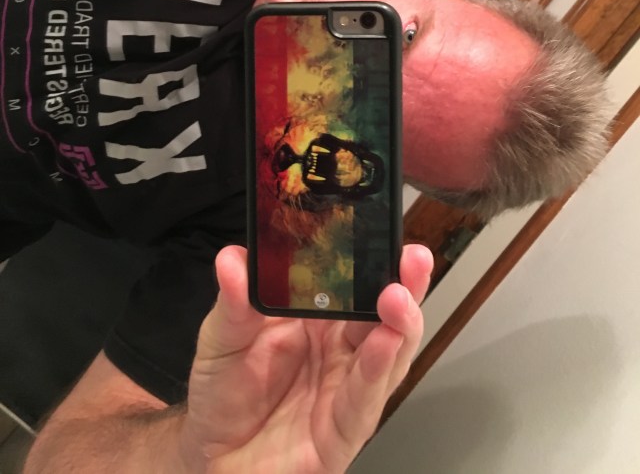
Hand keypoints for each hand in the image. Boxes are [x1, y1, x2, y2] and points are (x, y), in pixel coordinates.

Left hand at [179, 244, 432, 473]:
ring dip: (400, 324)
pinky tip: (384, 345)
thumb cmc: (225, 390)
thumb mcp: (223, 336)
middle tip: (412, 260)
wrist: (212, 454)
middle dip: (405, 284)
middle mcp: (342, 349)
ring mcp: (347, 388)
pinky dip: (377, 370)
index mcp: (320, 317)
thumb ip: (234, 300)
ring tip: (398, 296)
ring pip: (389, 353)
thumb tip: (234, 259)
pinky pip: (365, 399)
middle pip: (386, 313)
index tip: (383, 231)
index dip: (376, 258)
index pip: (358, 281)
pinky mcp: (343, 430)